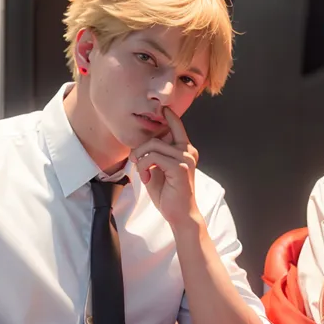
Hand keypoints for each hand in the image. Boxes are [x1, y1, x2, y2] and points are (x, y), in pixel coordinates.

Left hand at [130, 108, 199, 228]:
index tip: (162, 109)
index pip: (176, 125)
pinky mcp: (180, 167)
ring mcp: (186, 158)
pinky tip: (147, 178)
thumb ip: (154, 155)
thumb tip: (142, 144)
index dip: (169, 115)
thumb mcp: (158, 170)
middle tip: (135, 162)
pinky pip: (153, 157)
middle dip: (140, 149)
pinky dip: (144, 167)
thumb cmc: (169, 194)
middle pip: (156, 137)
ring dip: (140, 159)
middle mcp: (188, 151)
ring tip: (142, 173)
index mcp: (185, 150)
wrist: (180, 215)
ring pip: (153, 146)